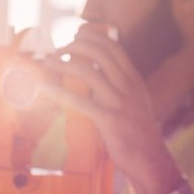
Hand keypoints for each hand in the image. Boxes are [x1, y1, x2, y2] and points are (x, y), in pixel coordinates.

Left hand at [36, 23, 182, 193]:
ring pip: (88, 71)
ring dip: (63, 63)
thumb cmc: (138, 131)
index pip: (113, 46)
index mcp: (133, 78)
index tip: (74, 36)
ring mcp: (118, 102)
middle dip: (74, 45)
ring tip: (48, 63)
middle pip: (99, 52)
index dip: (91, 36)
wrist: (149, 158)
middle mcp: (127, 85)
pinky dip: (58, 91)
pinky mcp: (108, 120)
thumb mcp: (135, 100)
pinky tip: (44, 87)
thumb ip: (120, 85)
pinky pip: (79, 101)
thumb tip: (95, 72)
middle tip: (58, 50)